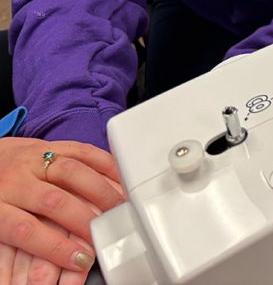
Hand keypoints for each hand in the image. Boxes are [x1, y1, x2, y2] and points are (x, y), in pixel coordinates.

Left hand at [0, 138, 122, 275]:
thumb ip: (7, 253)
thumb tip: (33, 280)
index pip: (26, 230)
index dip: (56, 248)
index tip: (80, 260)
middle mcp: (14, 180)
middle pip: (53, 201)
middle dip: (83, 221)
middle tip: (103, 236)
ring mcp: (34, 159)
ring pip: (71, 172)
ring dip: (100, 191)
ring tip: (117, 209)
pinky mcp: (51, 144)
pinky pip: (81, 150)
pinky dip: (104, 163)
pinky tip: (118, 178)